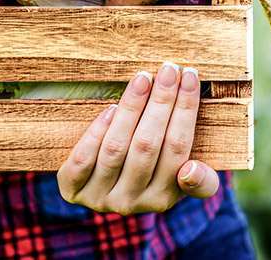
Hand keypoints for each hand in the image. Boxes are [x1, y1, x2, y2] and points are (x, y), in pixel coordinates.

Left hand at [57, 62, 219, 214]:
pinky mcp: (72, 188)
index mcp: (163, 198)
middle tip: (169, 68)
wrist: (94, 190)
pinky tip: (110, 108)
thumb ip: (198, 180)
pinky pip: (84, 158)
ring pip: (116, 148)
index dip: (186, 111)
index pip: (179, 149)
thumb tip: (193, 170)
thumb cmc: (145, 173)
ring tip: (143, 78)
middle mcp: (132, 202)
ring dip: (131, 109)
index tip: (190, 76)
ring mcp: (100, 197)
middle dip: (161, 102)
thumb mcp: (175, 180)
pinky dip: (97, 132)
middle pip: (148, 145)